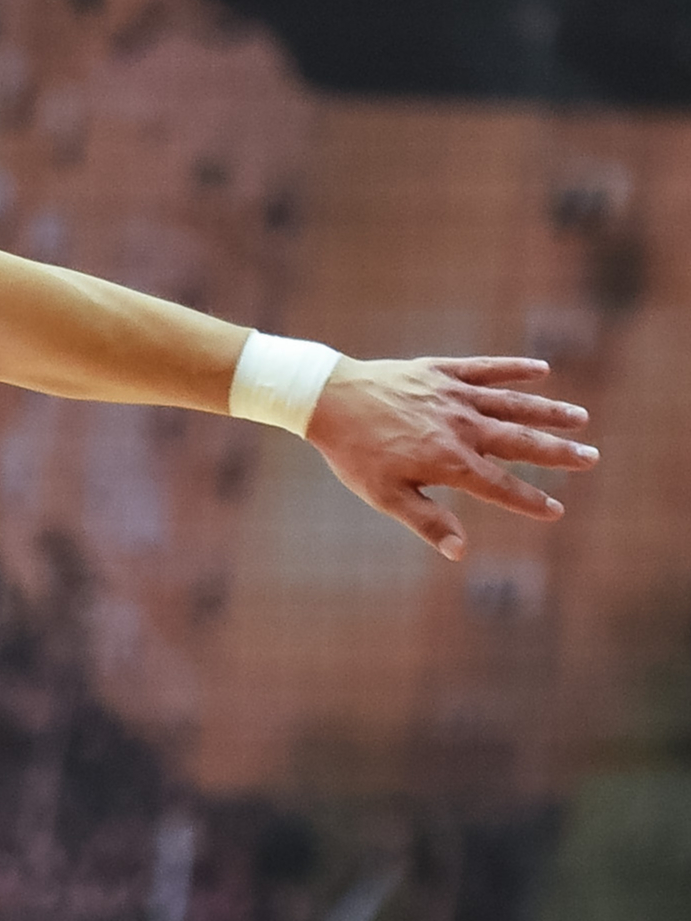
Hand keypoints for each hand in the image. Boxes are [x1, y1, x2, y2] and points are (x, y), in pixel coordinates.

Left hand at [306, 356, 592, 562]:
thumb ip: (427, 521)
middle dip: (559, 453)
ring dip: (549, 411)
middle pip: (521, 442)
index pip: (501, 486)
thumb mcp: (385, 495)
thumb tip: (460, 551)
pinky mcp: (444, 372)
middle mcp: (462, 428)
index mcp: (450, 462)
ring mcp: (456, 397)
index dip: (530, 501)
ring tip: (581, 419)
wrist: (329, 400)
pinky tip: (541, 370)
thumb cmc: (354, 454)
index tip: (556, 511)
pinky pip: (487, 369)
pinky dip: (515, 369)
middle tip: (591, 459)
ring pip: (514, 404)